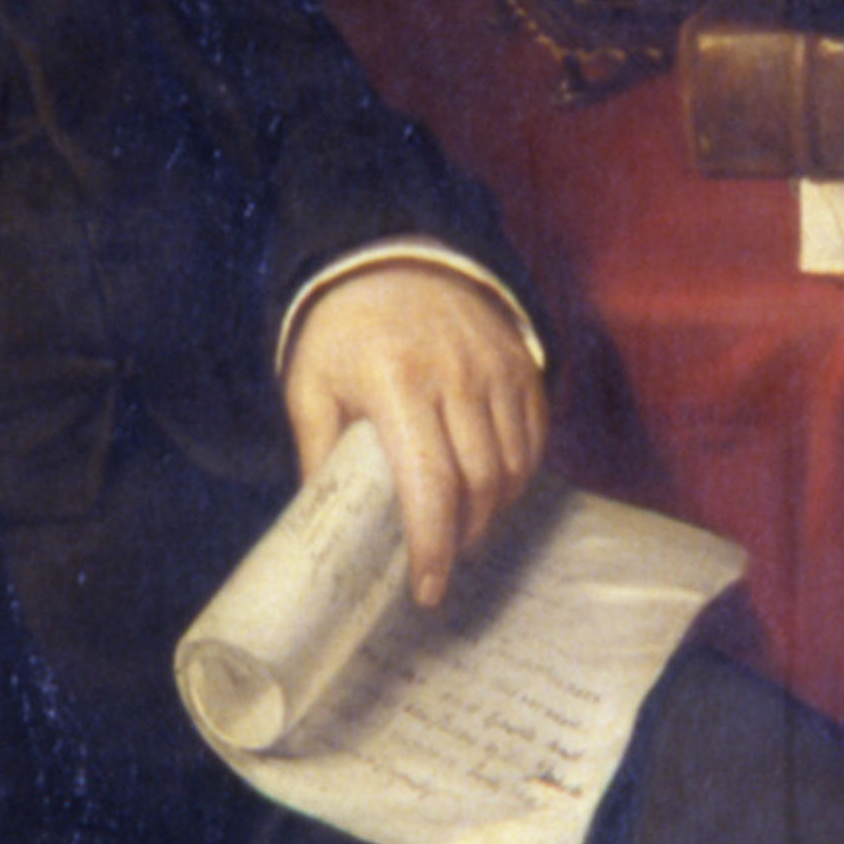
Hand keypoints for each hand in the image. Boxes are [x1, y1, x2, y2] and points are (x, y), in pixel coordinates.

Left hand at [279, 264, 546, 608]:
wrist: (390, 253)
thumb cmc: (341, 330)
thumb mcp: (309, 386)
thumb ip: (318, 455)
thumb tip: (324, 525)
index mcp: (396, 383)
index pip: (430, 485)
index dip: (433, 546)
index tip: (426, 590)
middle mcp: (456, 376)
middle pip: (480, 485)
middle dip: (463, 537)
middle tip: (439, 562)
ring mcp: (496, 369)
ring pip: (514, 468)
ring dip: (491, 512)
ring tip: (460, 528)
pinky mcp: (522, 364)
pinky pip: (534, 440)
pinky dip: (517, 476)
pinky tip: (488, 489)